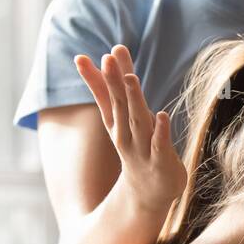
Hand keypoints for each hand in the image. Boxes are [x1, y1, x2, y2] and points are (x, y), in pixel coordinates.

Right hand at [75, 45, 187, 216]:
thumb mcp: (127, 116)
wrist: (149, 192)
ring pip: (137, 121)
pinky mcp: (161, 161)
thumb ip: (120, 84)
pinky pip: (160, 144)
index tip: (80, 58)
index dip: (94, 78)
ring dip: (133, 100)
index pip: (103, 97)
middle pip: (118, 105)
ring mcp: (142, 148)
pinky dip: (161, 131)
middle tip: (107, 58)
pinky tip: (162, 115)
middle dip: (113, 82)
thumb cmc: (139, 146)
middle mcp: (125, 134)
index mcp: (116, 123)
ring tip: (130, 78)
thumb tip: (114, 50)